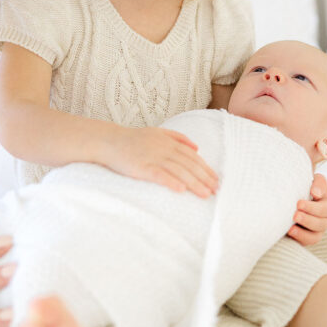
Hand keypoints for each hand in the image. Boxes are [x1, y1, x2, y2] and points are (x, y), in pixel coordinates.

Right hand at [101, 125, 218, 197]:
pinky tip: (181, 190)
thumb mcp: (158, 132)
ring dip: (194, 183)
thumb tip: (197, 147)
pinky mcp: (142, 166)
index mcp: (170, 141)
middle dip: (205, 178)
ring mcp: (153, 157)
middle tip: (216, 190)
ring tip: (205, 194)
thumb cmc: (134, 139)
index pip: (193, 156)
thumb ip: (178, 137)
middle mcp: (164, 148)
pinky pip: (159, 175)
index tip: (216, 180)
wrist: (109, 141)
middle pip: (189, 164)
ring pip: (179, 171)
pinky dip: (171, 181)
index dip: (206, 168)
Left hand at [287, 173, 326, 245]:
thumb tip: (316, 193)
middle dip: (307, 220)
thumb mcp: (316, 182)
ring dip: (302, 233)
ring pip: (314, 237)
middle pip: (320, 224)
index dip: (311, 208)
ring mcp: (316, 232)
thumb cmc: (307, 188)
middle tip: (295, 215)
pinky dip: (298, 239)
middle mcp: (324, 221)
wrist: (296, 199)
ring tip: (291, 228)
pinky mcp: (307, 239)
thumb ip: (319, 183)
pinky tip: (289, 232)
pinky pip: (305, 243)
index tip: (298, 203)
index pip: (323, 209)